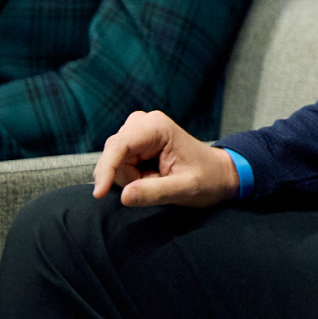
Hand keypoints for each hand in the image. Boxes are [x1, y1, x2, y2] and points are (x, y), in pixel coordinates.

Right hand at [92, 109, 240, 207]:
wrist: (218, 175)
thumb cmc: (207, 179)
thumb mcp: (185, 189)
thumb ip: (154, 192)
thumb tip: (124, 195)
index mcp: (157, 126)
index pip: (119, 145)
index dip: (106, 169)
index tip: (99, 194)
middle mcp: (144, 122)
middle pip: (113, 154)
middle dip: (128, 177)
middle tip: (157, 183)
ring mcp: (138, 131)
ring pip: (114, 161)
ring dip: (130, 178)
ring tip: (158, 179)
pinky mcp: (135, 143)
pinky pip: (118, 164)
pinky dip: (131, 176)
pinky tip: (150, 176)